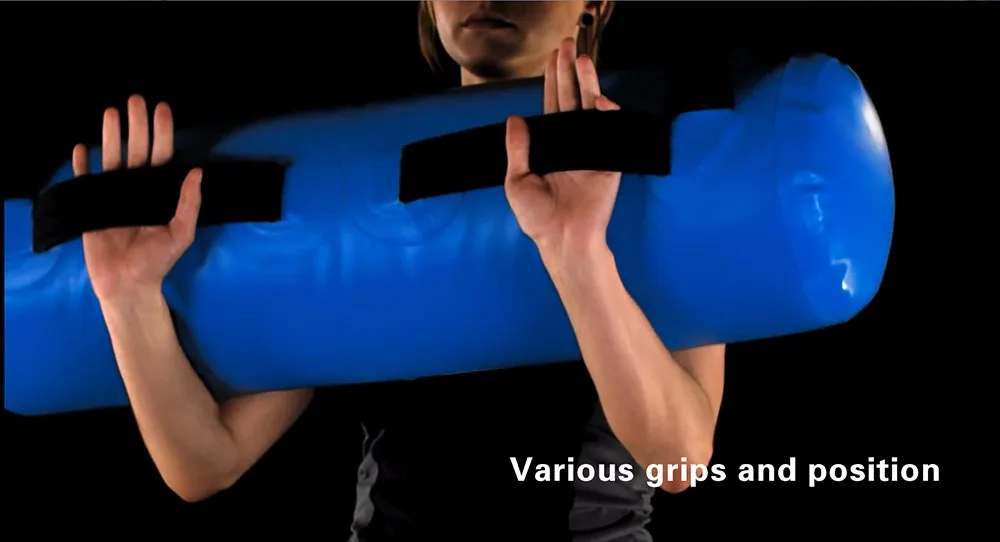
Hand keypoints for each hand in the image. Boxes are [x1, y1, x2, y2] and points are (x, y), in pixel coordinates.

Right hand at [75, 95, 202, 301]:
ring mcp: (113, 195)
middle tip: (136, 100)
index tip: (162, 110)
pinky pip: (86, 181)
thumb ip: (189, 204)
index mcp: (159, 192)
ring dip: (111, 135)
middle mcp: (137, 188)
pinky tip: (82, 148)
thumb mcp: (180, 234)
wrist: (128, 285)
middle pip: (136, 149)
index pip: (162, 156)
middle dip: (137, 125)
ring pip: (112, 158)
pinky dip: (83, 165)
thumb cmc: (157, 262)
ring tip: (111, 112)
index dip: (162, 133)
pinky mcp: (92, 206)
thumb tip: (197, 172)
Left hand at [504, 37, 621, 255]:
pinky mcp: (609, 161)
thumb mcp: (517, 180)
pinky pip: (611, 132)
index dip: (553, 81)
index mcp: (550, 144)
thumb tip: (514, 118)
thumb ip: (517, 148)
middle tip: (568, 45)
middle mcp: (571, 142)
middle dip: (570, 72)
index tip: (553, 57)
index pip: (552, 104)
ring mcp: (591, 149)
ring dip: (588, 84)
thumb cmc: (537, 216)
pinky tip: (600, 99)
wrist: (563, 238)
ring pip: (591, 109)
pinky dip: (607, 114)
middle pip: (572, 99)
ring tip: (583, 60)